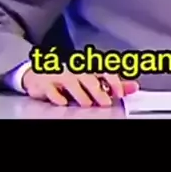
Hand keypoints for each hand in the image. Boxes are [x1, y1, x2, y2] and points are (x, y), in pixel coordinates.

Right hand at [22, 67, 137, 106]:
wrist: (38, 74)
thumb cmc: (68, 77)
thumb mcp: (91, 80)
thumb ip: (112, 84)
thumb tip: (133, 87)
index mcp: (88, 67)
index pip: (103, 69)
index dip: (113, 80)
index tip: (119, 92)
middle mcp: (74, 69)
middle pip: (88, 76)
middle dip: (98, 90)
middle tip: (105, 102)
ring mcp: (59, 75)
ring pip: (71, 81)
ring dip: (81, 95)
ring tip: (87, 104)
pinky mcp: (44, 83)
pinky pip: (51, 90)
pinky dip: (58, 97)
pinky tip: (64, 103)